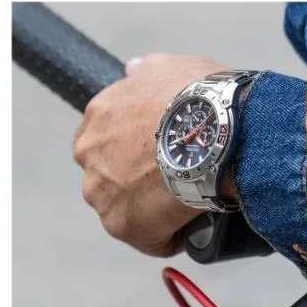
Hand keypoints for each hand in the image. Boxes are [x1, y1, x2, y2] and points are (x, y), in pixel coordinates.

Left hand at [73, 53, 230, 256]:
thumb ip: (145, 72)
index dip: (135, 150)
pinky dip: (169, 236)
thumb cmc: (199, 101)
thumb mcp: (170, 67)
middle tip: (176, 179)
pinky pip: (149, 239)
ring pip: (126, 209)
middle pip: (111, 177)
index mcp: (99, 116)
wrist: (216, 135)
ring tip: (187, 203)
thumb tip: (135, 71)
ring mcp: (102, 191)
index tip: (159, 155)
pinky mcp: (122, 225)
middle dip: (138, 181)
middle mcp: (90, 154)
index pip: (106, 141)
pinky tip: (192, 224)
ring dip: (152, 210)